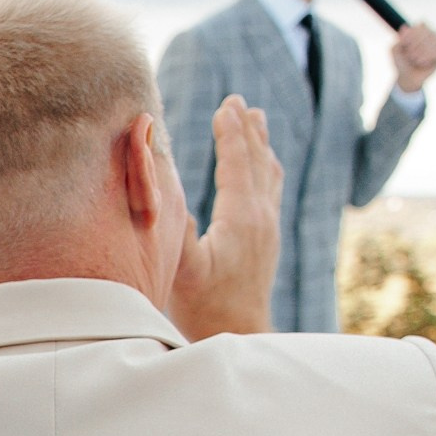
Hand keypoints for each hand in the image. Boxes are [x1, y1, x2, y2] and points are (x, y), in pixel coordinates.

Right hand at [170, 96, 280, 338]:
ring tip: (258, 118)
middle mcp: (261, 217)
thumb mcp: (182, 268)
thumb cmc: (204, 306)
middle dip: (246, 129)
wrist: (238, 335)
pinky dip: (266, 168)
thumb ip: (175, 227)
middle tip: (240, 101)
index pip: (236, 163)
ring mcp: (268, 228)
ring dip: (261, 144)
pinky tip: (265, 165)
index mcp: (239, 218)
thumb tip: (163, 188)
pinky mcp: (268, 240)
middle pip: (256, 161)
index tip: (227, 104)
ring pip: (268, 173)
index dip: (230, 132)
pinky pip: (271, 191)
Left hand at [391, 22, 435, 93]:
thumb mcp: (396, 50)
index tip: (404, 44)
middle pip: (427, 34)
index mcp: (421, 29)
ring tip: (416, 60)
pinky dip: (430, 59)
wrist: (408, 77)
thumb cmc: (402, 61)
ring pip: (434, 42)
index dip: (412, 36)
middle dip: (415, 47)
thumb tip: (404, 27)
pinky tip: (425, 63)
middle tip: (410, 56)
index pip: (421, 25)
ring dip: (422, 54)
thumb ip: (399, 39)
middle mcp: (432, 33)